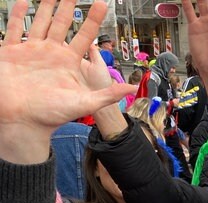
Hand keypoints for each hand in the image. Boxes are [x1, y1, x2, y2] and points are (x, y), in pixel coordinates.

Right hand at [0, 0, 134, 163]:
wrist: (21, 122)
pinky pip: (15, 30)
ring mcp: (30, 51)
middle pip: (62, 24)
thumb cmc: (50, 116)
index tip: (103, 3)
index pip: (85, 35)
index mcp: (69, 62)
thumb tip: (133, 88)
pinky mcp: (11, 53)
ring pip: (40, 23)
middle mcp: (51, 54)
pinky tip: (24, 3)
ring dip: (46, 7)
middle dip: (69, 7)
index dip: (94, 20)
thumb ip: (108, 94)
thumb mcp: (84, 102)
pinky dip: (19, 16)